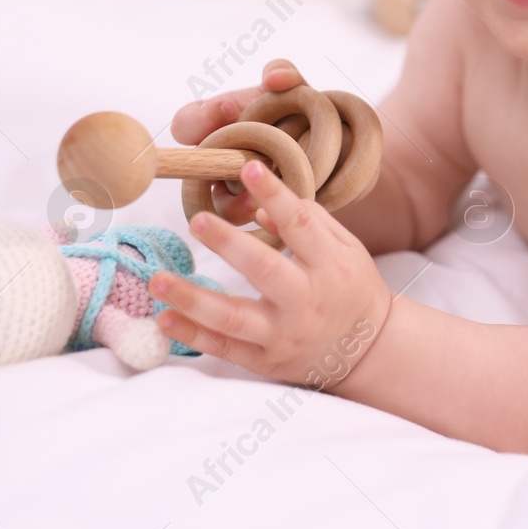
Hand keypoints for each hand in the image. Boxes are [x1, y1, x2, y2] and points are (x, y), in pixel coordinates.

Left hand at [150, 159, 392, 390]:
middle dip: (228, 243)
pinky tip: (165, 319)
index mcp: (330, 265)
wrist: (368, 350)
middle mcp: (306, 299)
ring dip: (192, 298)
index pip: (301, 224)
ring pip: (233, 317)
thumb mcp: (347, 249)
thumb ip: (310, 223)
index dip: (275, 194)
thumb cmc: (354, 288)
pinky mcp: (265, 360)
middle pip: (264, 269)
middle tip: (197, 220)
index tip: (249, 168)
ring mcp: (283, 334)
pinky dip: (192, 336)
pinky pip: (224, 349)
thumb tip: (259, 208)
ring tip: (158, 280)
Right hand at [170, 59, 307, 227]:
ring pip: (224, 206)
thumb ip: (284, 74)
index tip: (227, 110)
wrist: (343, 150)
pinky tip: (284, 207)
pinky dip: (266, 216)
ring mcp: (241, 191)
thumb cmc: (305, 116)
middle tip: (244, 162)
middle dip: (218, 169)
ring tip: (260, 195)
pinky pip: (256, 223)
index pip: (187, 124)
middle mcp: (224, 159)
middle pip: (200, 172)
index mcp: (222, 126)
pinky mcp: (265, 216)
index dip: (197, 120)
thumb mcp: (296, 90)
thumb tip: (274, 78)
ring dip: (239, 203)